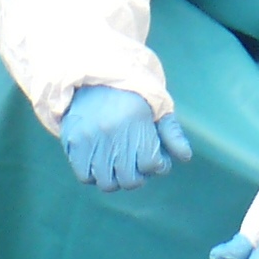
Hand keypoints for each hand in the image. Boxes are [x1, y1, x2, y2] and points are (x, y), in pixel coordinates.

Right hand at [59, 84, 191, 190]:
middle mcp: (113, 131)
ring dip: (115, 178)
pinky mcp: (73, 142)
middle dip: (137, 176)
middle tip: (135, 164)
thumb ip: (172, 132)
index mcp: (137, 121)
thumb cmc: (132, 95)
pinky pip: (86, 176)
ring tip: (117, 165)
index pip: (151, 164)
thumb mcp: (157, 106)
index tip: (155, 158)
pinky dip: (94, 175)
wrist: (94, 76)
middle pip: (130, 179)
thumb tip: (185, 156)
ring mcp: (91, 138)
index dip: (157, 165)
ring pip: (107, 183)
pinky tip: (100, 163)